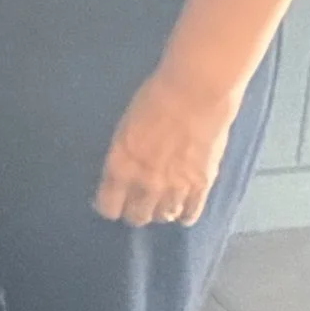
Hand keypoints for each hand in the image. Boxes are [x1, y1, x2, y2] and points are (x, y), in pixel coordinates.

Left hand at [96, 72, 236, 226]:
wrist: (195, 93)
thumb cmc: (155, 99)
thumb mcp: (125, 129)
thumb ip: (123, 157)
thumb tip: (121, 175)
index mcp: (120, 166)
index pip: (108, 207)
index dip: (110, 206)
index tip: (114, 200)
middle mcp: (144, 183)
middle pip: (136, 217)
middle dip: (135, 210)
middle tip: (139, 200)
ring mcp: (174, 188)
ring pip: (163, 217)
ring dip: (160, 211)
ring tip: (163, 201)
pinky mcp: (201, 186)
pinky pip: (190, 214)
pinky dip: (184, 214)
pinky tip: (183, 208)